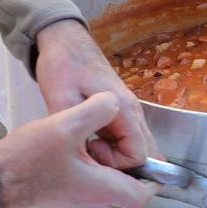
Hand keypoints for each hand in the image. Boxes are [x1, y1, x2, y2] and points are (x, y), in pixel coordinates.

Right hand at [0, 93, 155, 207]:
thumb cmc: (29, 156)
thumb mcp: (65, 124)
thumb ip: (96, 110)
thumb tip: (114, 103)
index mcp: (100, 188)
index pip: (141, 194)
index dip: (153, 178)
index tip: (151, 157)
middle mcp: (93, 200)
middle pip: (130, 201)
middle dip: (141, 180)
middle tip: (138, 155)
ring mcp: (79, 200)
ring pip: (113, 196)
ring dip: (122, 176)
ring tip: (116, 148)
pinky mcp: (67, 194)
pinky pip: (98, 190)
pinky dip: (105, 175)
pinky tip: (93, 151)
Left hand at [33, 20, 155, 168]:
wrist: (65, 41)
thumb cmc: (62, 68)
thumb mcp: (61, 100)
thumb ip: (76, 130)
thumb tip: (85, 159)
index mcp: (124, 109)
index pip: (139, 155)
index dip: (116, 164)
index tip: (90, 152)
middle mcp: (134, 111)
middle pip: (145, 153)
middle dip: (120, 165)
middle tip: (90, 157)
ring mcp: (130, 109)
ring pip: (137, 146)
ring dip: (117, 156)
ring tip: (89, 151)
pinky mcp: (122, 109)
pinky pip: (128, 137)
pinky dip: (115, 148)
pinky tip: (92, 143)